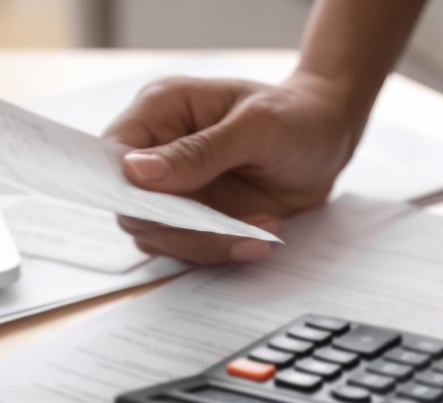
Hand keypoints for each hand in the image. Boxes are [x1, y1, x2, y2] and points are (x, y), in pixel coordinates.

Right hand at [104, 71, 358, 262]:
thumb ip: (199, 151)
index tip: (160, 209)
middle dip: (179, 228)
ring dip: (208, 243)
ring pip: (160, 237)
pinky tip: (263, 233)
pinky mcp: (201, 217)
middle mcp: (160, 153)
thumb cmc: (295, 117)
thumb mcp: (255, 127)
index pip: (114, 156)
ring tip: (260, 229)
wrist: (329, 140)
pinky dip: (227, 250)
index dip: (125, 189)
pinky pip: (193, 248)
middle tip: (229, 228)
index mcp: (160, 112)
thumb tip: (137, 172)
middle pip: (133, 207)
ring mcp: (180, 189)